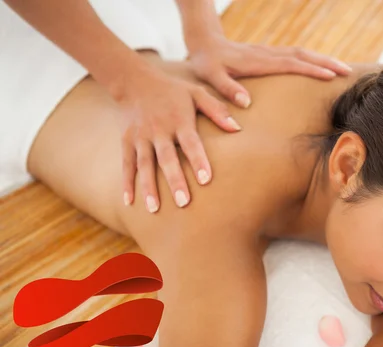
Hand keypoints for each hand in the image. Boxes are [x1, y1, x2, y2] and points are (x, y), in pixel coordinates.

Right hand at [112, 60, 240, 212]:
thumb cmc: (173, 91)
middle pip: (166, 158)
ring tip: (155, 209)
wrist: (134, 81)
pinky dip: (126, 183)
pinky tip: (129, 202)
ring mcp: (141, 137)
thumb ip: (217, 110)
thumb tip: (237, 128)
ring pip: (144, 165)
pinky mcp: (126, 141)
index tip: (206, 180)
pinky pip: (126, 164)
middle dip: (174, 180)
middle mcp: (159, 130)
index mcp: (179, 120)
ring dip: (148, 187)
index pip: (190, 143)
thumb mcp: (197, 93)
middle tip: (183, 203)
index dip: (198, 160)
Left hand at [187, 35, 352, 108]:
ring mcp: (270, 53)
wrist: (205, 43)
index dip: (311, 69)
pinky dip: (312, 59)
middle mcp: (267, 54)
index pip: (290, 63)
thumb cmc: (207, 64)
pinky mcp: (270, 55)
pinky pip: (296, 55)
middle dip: (326, 62)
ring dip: (323, 59)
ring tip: (342, 69)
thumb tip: (246, 103)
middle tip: (347, 71)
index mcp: (257, 61)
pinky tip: (322, 66)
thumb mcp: (211, 77)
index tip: (330, 75)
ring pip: (302, 53)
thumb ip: (227, 89)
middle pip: (303, 55)